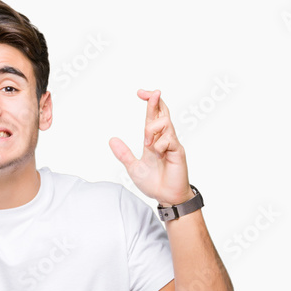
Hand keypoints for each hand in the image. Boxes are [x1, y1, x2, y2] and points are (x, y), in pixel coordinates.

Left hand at [108, 89, 192, 206]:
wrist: (166, 197)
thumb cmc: (154, 183)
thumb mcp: (133, 167)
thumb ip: (124, 154)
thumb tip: (112, 140)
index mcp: (154, 140)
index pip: (153, 116)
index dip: (149, 102)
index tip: (141, 93)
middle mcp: (164, 139)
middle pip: (162, 112)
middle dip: (155, 100)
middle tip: (148, 93)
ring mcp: (172, 144)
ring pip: (165, 123)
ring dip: (152, 130)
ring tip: (147, 145)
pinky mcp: (178, 152)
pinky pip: (169, 140)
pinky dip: (159, 145)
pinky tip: (158, 155)